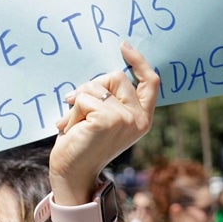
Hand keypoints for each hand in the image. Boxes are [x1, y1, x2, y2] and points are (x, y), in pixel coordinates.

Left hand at [49, 42, 158, 203]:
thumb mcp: (103, 118)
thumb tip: (99, 76)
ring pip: (96, 86)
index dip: (139, 61)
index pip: (151, 82)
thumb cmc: (83, 145)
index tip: (124, 46)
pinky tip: (71, 130)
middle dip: (92, 87)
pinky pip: (84, 98)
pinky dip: (72, 112)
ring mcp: (125, 118)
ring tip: (75, 125)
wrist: (72, 175)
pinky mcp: (107, 119)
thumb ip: (109, 100)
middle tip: (77, 108)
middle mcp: (138, 118)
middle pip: (116, 77)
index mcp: (142, 118)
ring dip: (78, 103)